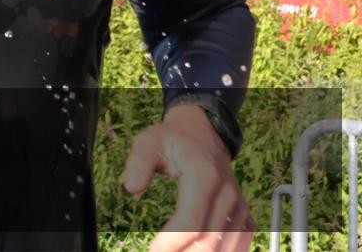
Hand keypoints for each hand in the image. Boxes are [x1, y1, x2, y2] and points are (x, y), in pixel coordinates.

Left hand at [122, 104, 254, 251]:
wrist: (204, 135)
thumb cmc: (172, 140)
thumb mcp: (148, 141)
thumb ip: (138, 163)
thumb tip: (131, 187)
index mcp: (204, 176)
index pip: (191, 222)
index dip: (171, 242)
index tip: (153, 249)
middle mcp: (227, 194)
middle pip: (208, 241)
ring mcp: (239, 206)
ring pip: (225, 248)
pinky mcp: (245, 214)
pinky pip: (239, 244)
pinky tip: (199, 251)